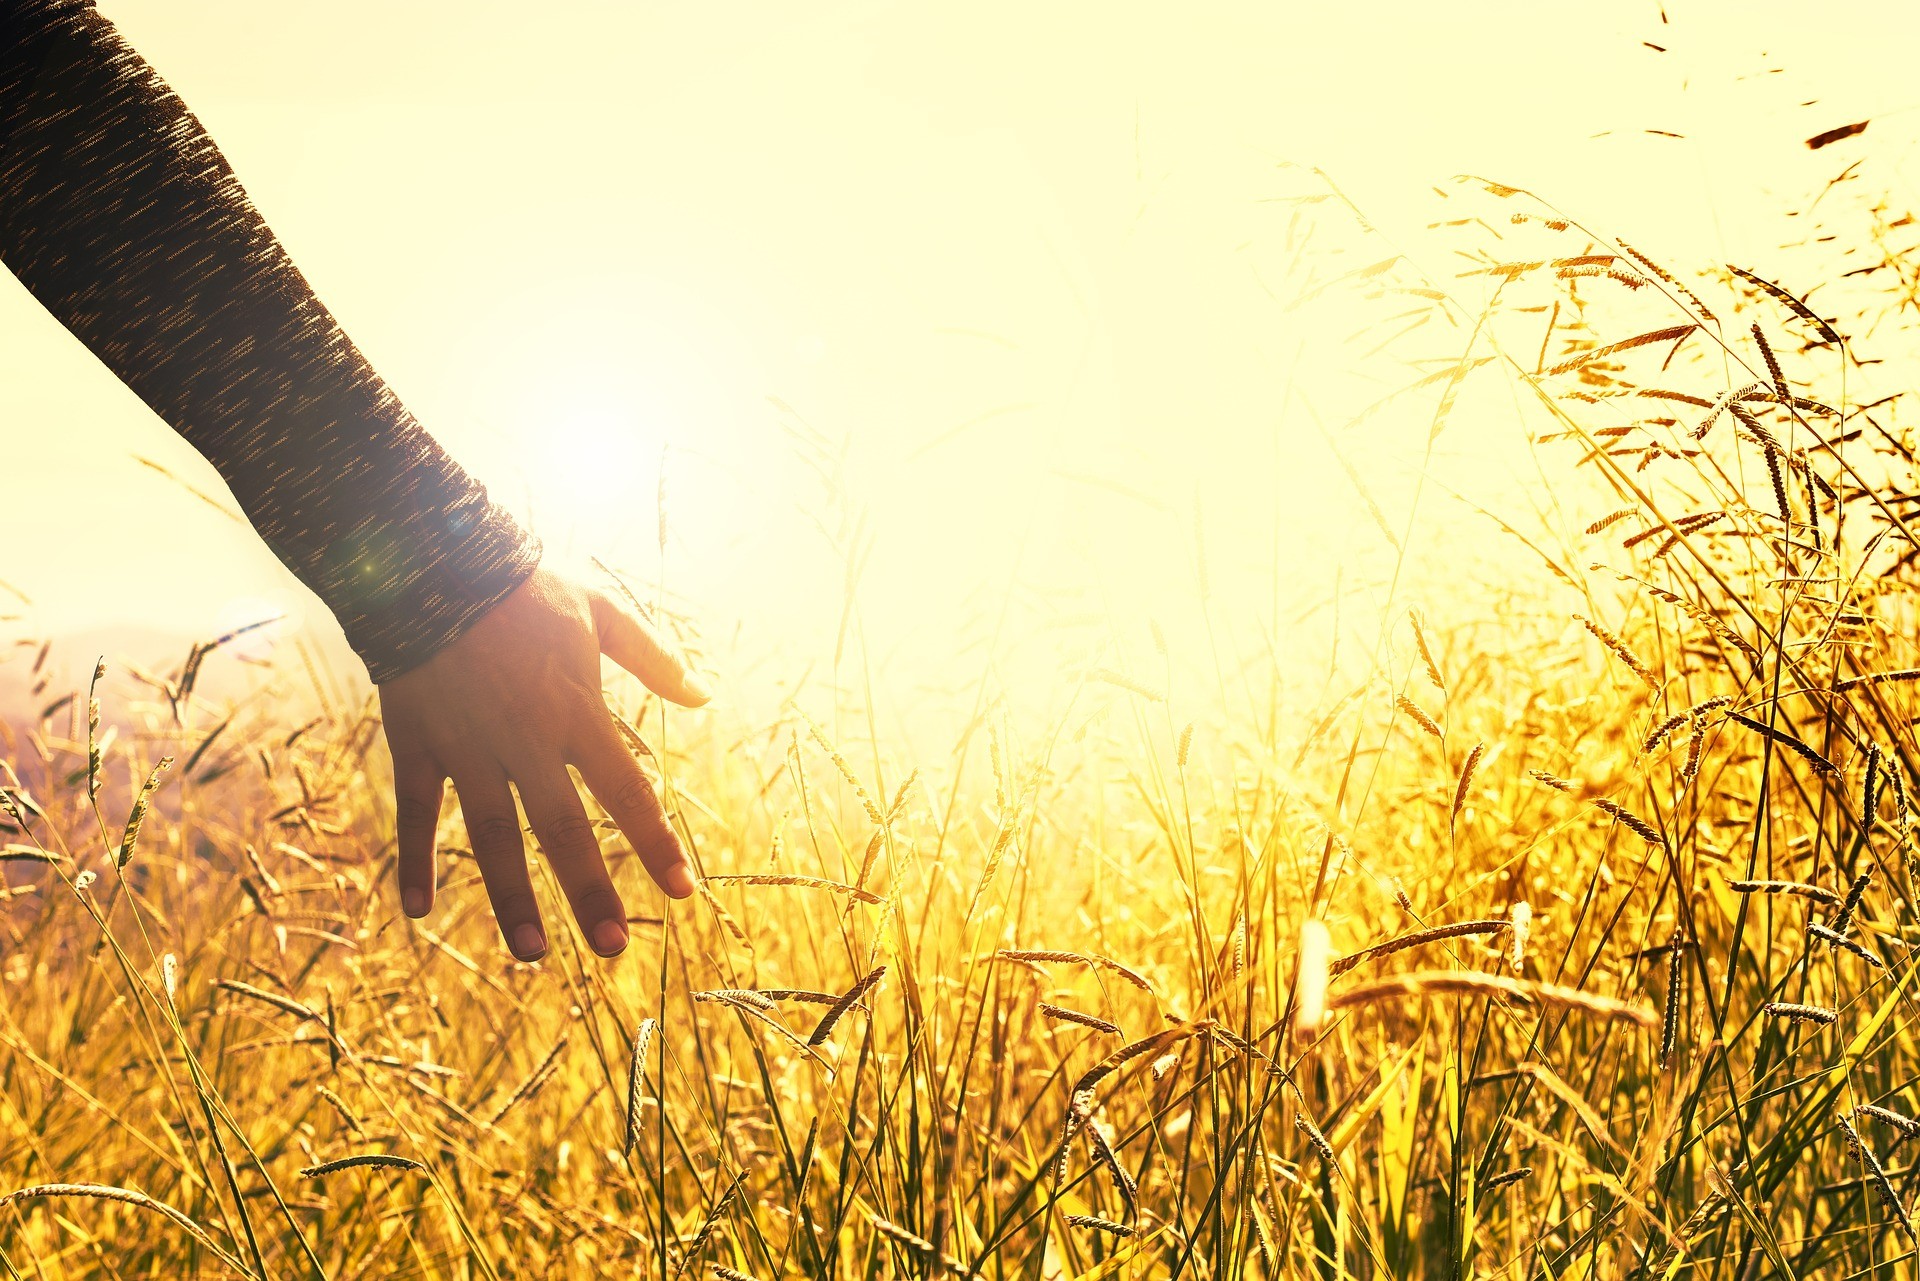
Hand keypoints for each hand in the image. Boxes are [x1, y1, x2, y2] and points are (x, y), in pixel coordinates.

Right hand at [377, 563, 710, 960]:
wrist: (433, 559)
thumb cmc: (524, 585)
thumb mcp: (600, 611)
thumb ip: (654, 657)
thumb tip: (705, 696)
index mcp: (576, 711)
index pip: (628, 791)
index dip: (656, 843)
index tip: (684, 891)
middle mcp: (525, 740)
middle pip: (564, 828)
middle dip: (590, 890)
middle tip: (614, 949)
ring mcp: (468, 746)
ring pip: (493, 834)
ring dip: (512, 896)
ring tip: (533, 953)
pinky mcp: (418, 743)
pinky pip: (417, 810)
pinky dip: (413, 859)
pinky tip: (416, 910)